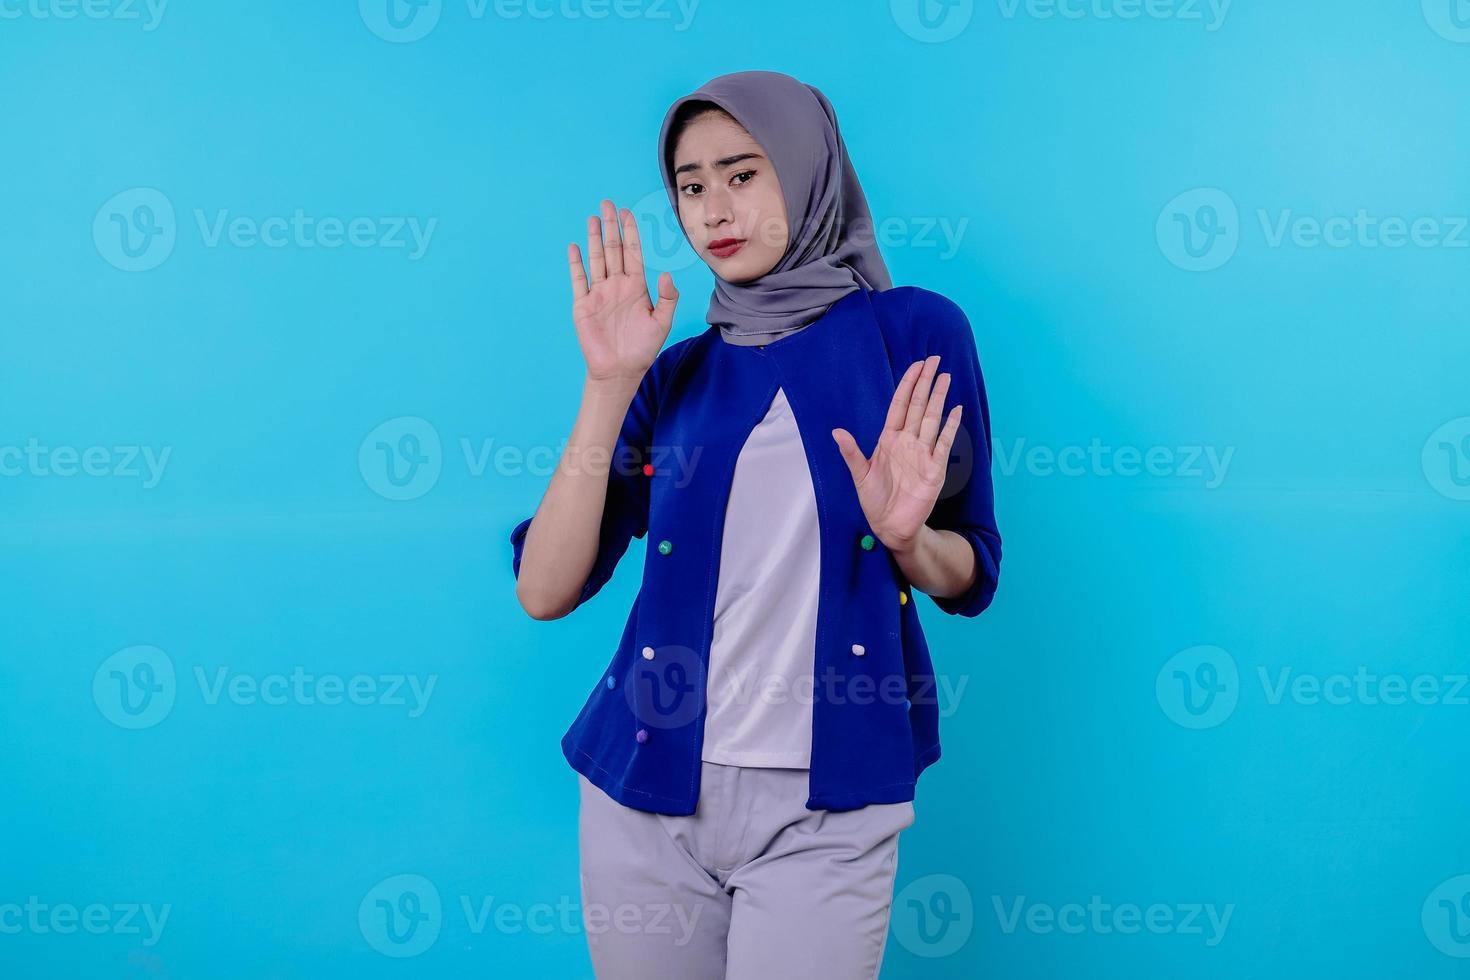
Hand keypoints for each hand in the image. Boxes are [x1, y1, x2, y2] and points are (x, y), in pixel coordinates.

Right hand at [569, 198, 679, 384]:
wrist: (620, 370)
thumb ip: (667, 298)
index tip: (627, 212)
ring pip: (597, 259)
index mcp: (636, 287)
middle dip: (611, 226)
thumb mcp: (662, 322)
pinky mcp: (583, 304)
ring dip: (595, 238)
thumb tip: (666, 274)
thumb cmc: (643, 348)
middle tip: (608, 203)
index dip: (630, 232)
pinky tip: (575, 246)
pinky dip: (576, 263)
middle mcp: (617, 285)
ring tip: (593, 218)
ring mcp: (599, 293)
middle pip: (613, 249)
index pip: (633, 253)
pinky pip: (579, 279)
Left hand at [831, 355, 961, 553]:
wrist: (890, 525)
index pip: (901, 405)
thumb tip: (836, 431)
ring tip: (946, 376)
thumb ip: (851, 452)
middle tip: (934, 359)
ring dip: (939, 398)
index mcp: (889, 439)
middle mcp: (908, 441)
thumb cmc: (874, 499)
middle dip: (926, 382)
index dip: (908, 384)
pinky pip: (944, 443)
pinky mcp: (935, 468)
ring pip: (932, 419)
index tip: (916, 365)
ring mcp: (923, 453)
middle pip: (919, 406)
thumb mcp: (859, 475)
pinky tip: (956, 410)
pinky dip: (951, 427)